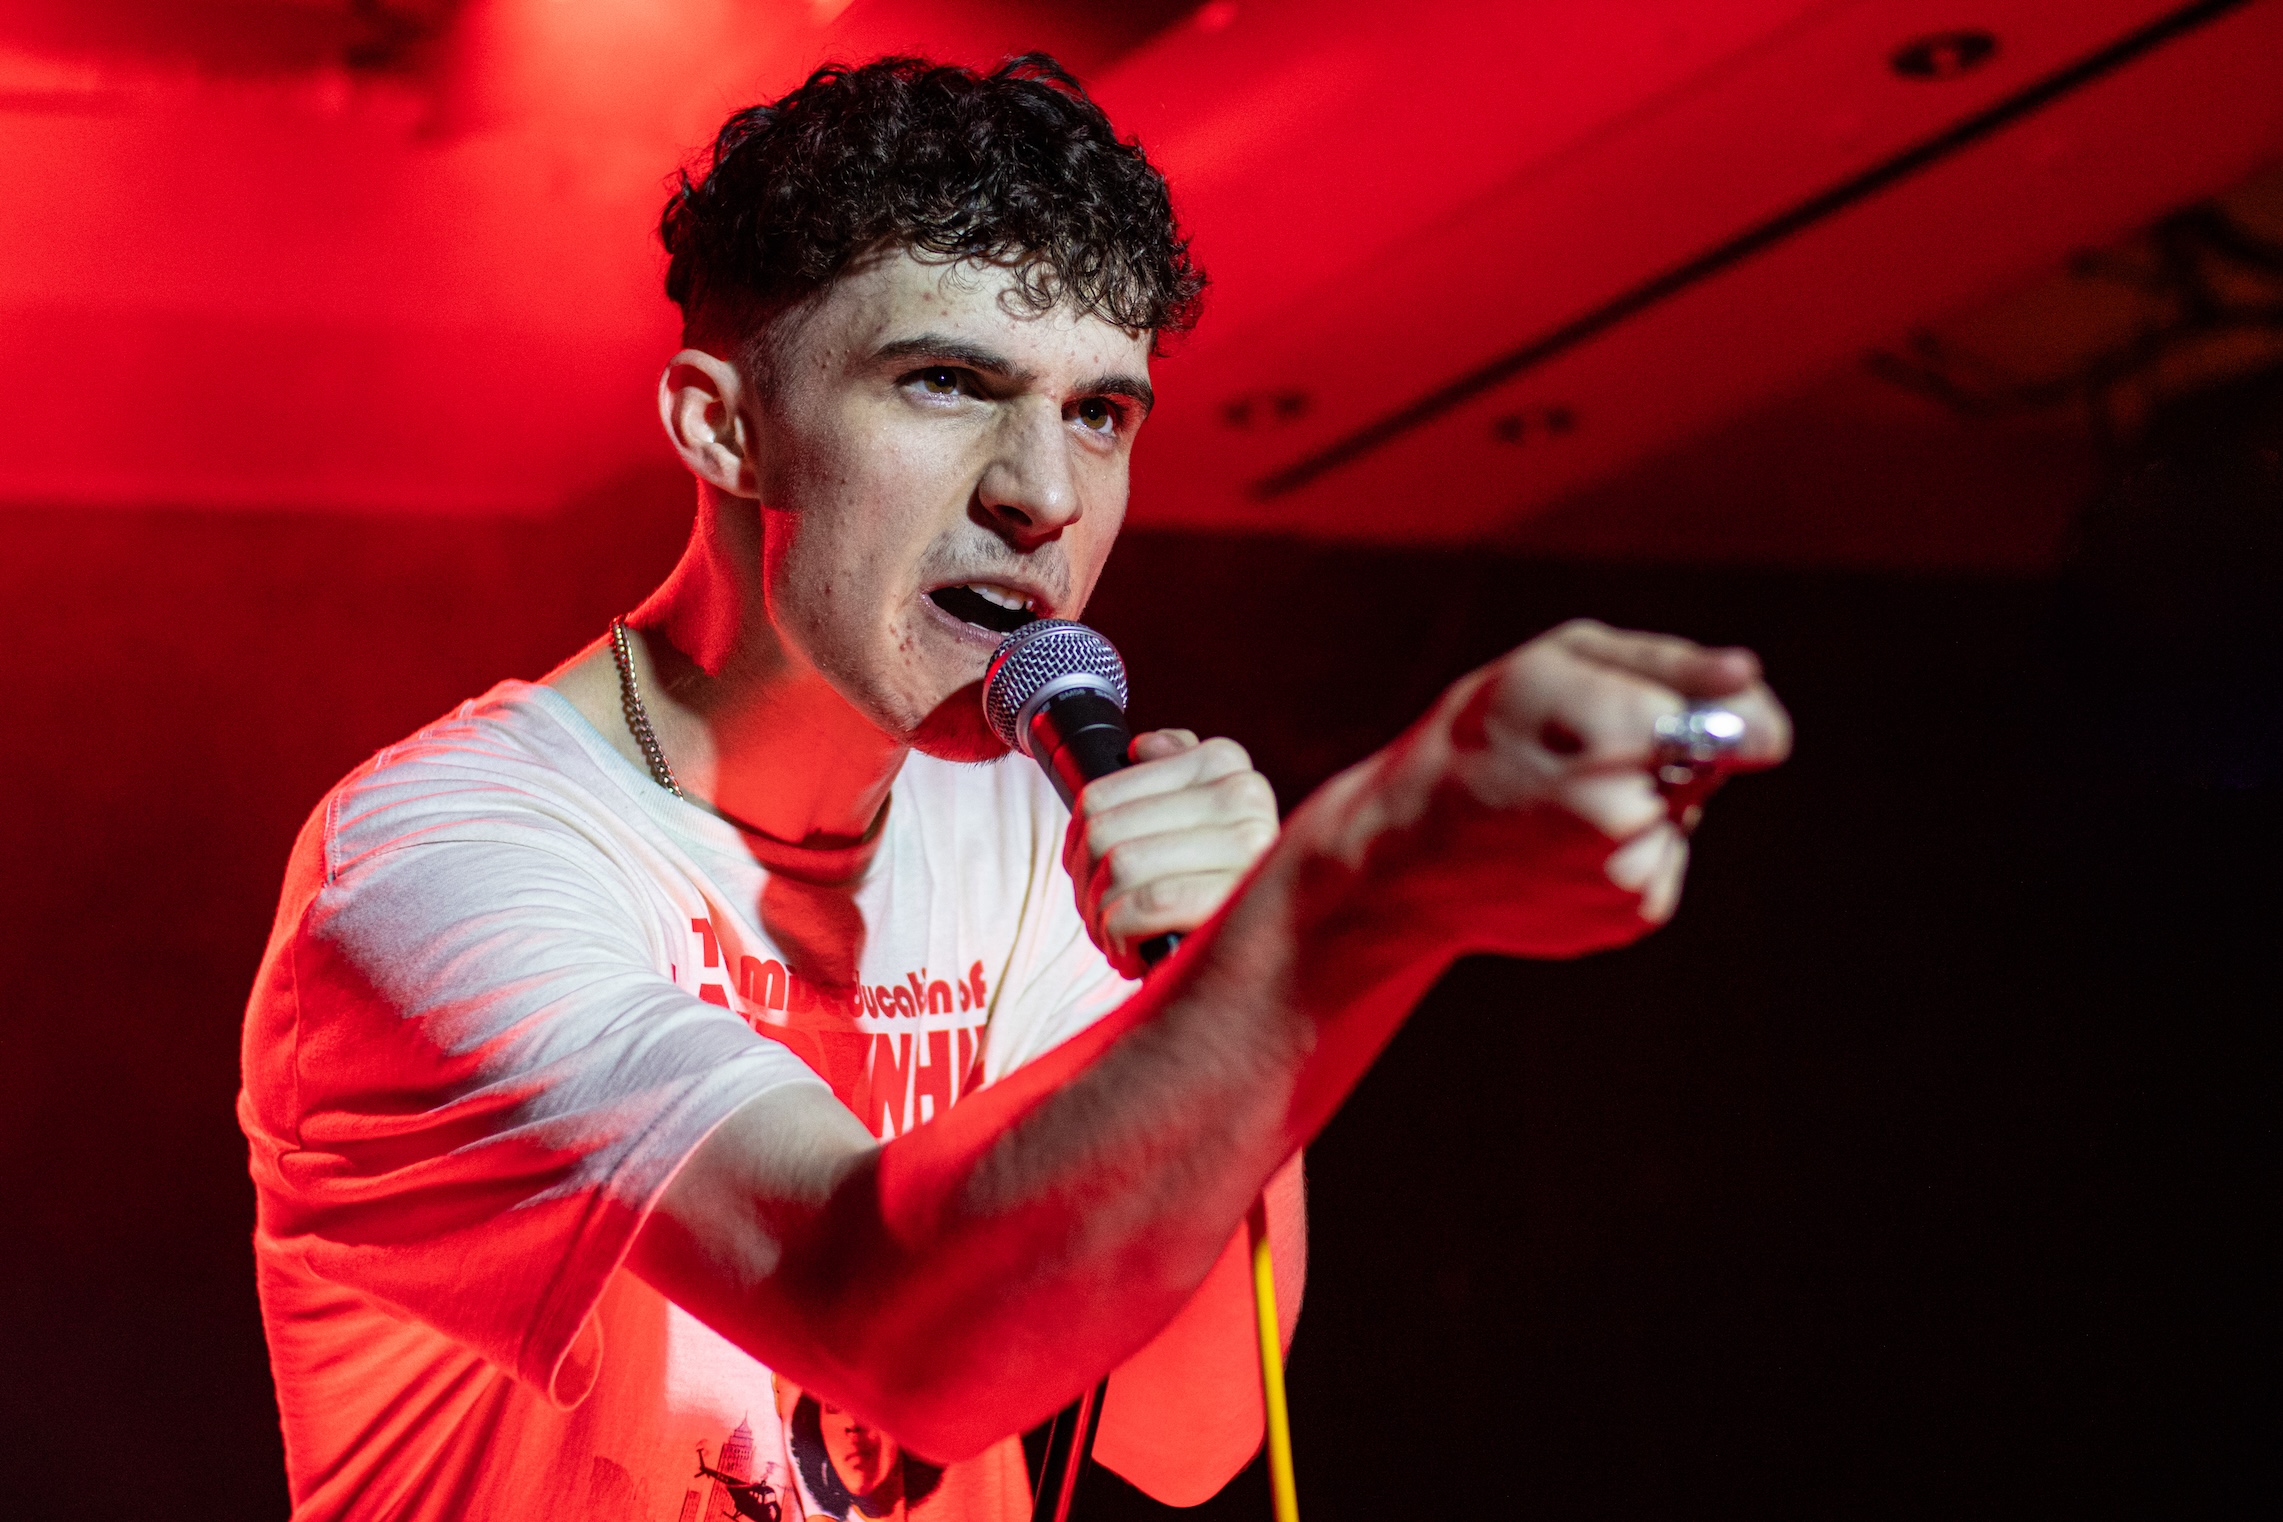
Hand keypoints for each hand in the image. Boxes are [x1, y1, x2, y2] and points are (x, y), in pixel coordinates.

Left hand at [1064, 732, 1281, 976]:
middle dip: (1089, 884)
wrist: (1261, 960)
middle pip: (1103, 831)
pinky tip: (1132, 951)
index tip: (1096, 868)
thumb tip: (1141, 747)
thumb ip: (1174, 769)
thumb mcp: (1192, 820)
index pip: (1099, 794)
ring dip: (1102, 915)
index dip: (1080, 841)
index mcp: (1224, 763)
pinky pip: (1148, 902)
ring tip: (1118, 934)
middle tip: (1103, 911)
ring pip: (1122, 866)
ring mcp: (1248, 844)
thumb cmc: (1207, 887)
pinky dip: (1122, 936)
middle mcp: (1244, 794)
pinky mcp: (1238, 894)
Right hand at [1320, 619, 1790, 959]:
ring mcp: (1628, 877)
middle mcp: (1628, 816)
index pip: (1755, 730)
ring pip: (1686, 816)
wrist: (1404, 853)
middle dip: (1669, 751)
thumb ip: (1666, 665)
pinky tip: (1563, 843)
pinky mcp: (1630, 918)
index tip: (1699, 712)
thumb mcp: (1556, 661)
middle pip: (1715, 767)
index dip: (1732, 713)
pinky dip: (1629, 849)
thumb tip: (1747, 677)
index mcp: (1615, 735)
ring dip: (1649, 802)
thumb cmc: (1480, 732)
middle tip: (1578, 752)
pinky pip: (1663, 863)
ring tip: (1562, 802)